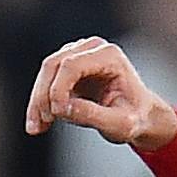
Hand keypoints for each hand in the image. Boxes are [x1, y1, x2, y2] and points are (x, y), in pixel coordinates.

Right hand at [23, 37, 176, 152]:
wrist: (139, 116)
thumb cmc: (134, 117)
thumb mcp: (121, 124)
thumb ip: (94, 115)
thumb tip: (62, 108)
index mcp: (110, 55)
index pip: (72, 65)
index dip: (58, 89)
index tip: (57, 114)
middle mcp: (92, 48)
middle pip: (53, 65)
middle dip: (42, 96)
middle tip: (40, 124)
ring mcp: (78, 54)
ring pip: (45, 73)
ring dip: (37, 101)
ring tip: (37, 127)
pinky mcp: (67, 66)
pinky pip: (45, 81)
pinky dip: (39, 102)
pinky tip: (39, 123)